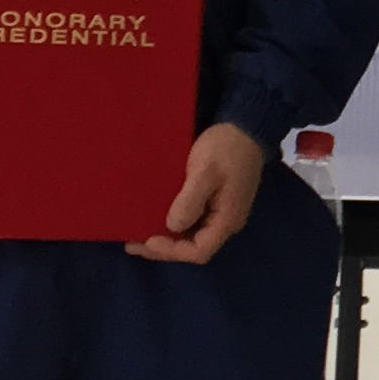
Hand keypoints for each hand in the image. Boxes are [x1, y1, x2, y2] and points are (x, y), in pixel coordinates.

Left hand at [132, 121, 268, 263]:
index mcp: (227, 219)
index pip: (199, 251)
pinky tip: (155, 219)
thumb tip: (172, 226)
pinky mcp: (214, 203)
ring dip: (166, 239)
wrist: (245, 128)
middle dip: (163, 249)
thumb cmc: (226, 148)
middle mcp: (225, 223)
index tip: (148, 239)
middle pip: (194, 248)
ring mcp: (220, 214)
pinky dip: (173, 225)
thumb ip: (190, 201)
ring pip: (192, 236)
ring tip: (138, 236)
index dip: (172, 250)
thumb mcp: (205, 171)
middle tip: (133, 244)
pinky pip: (193, 222)